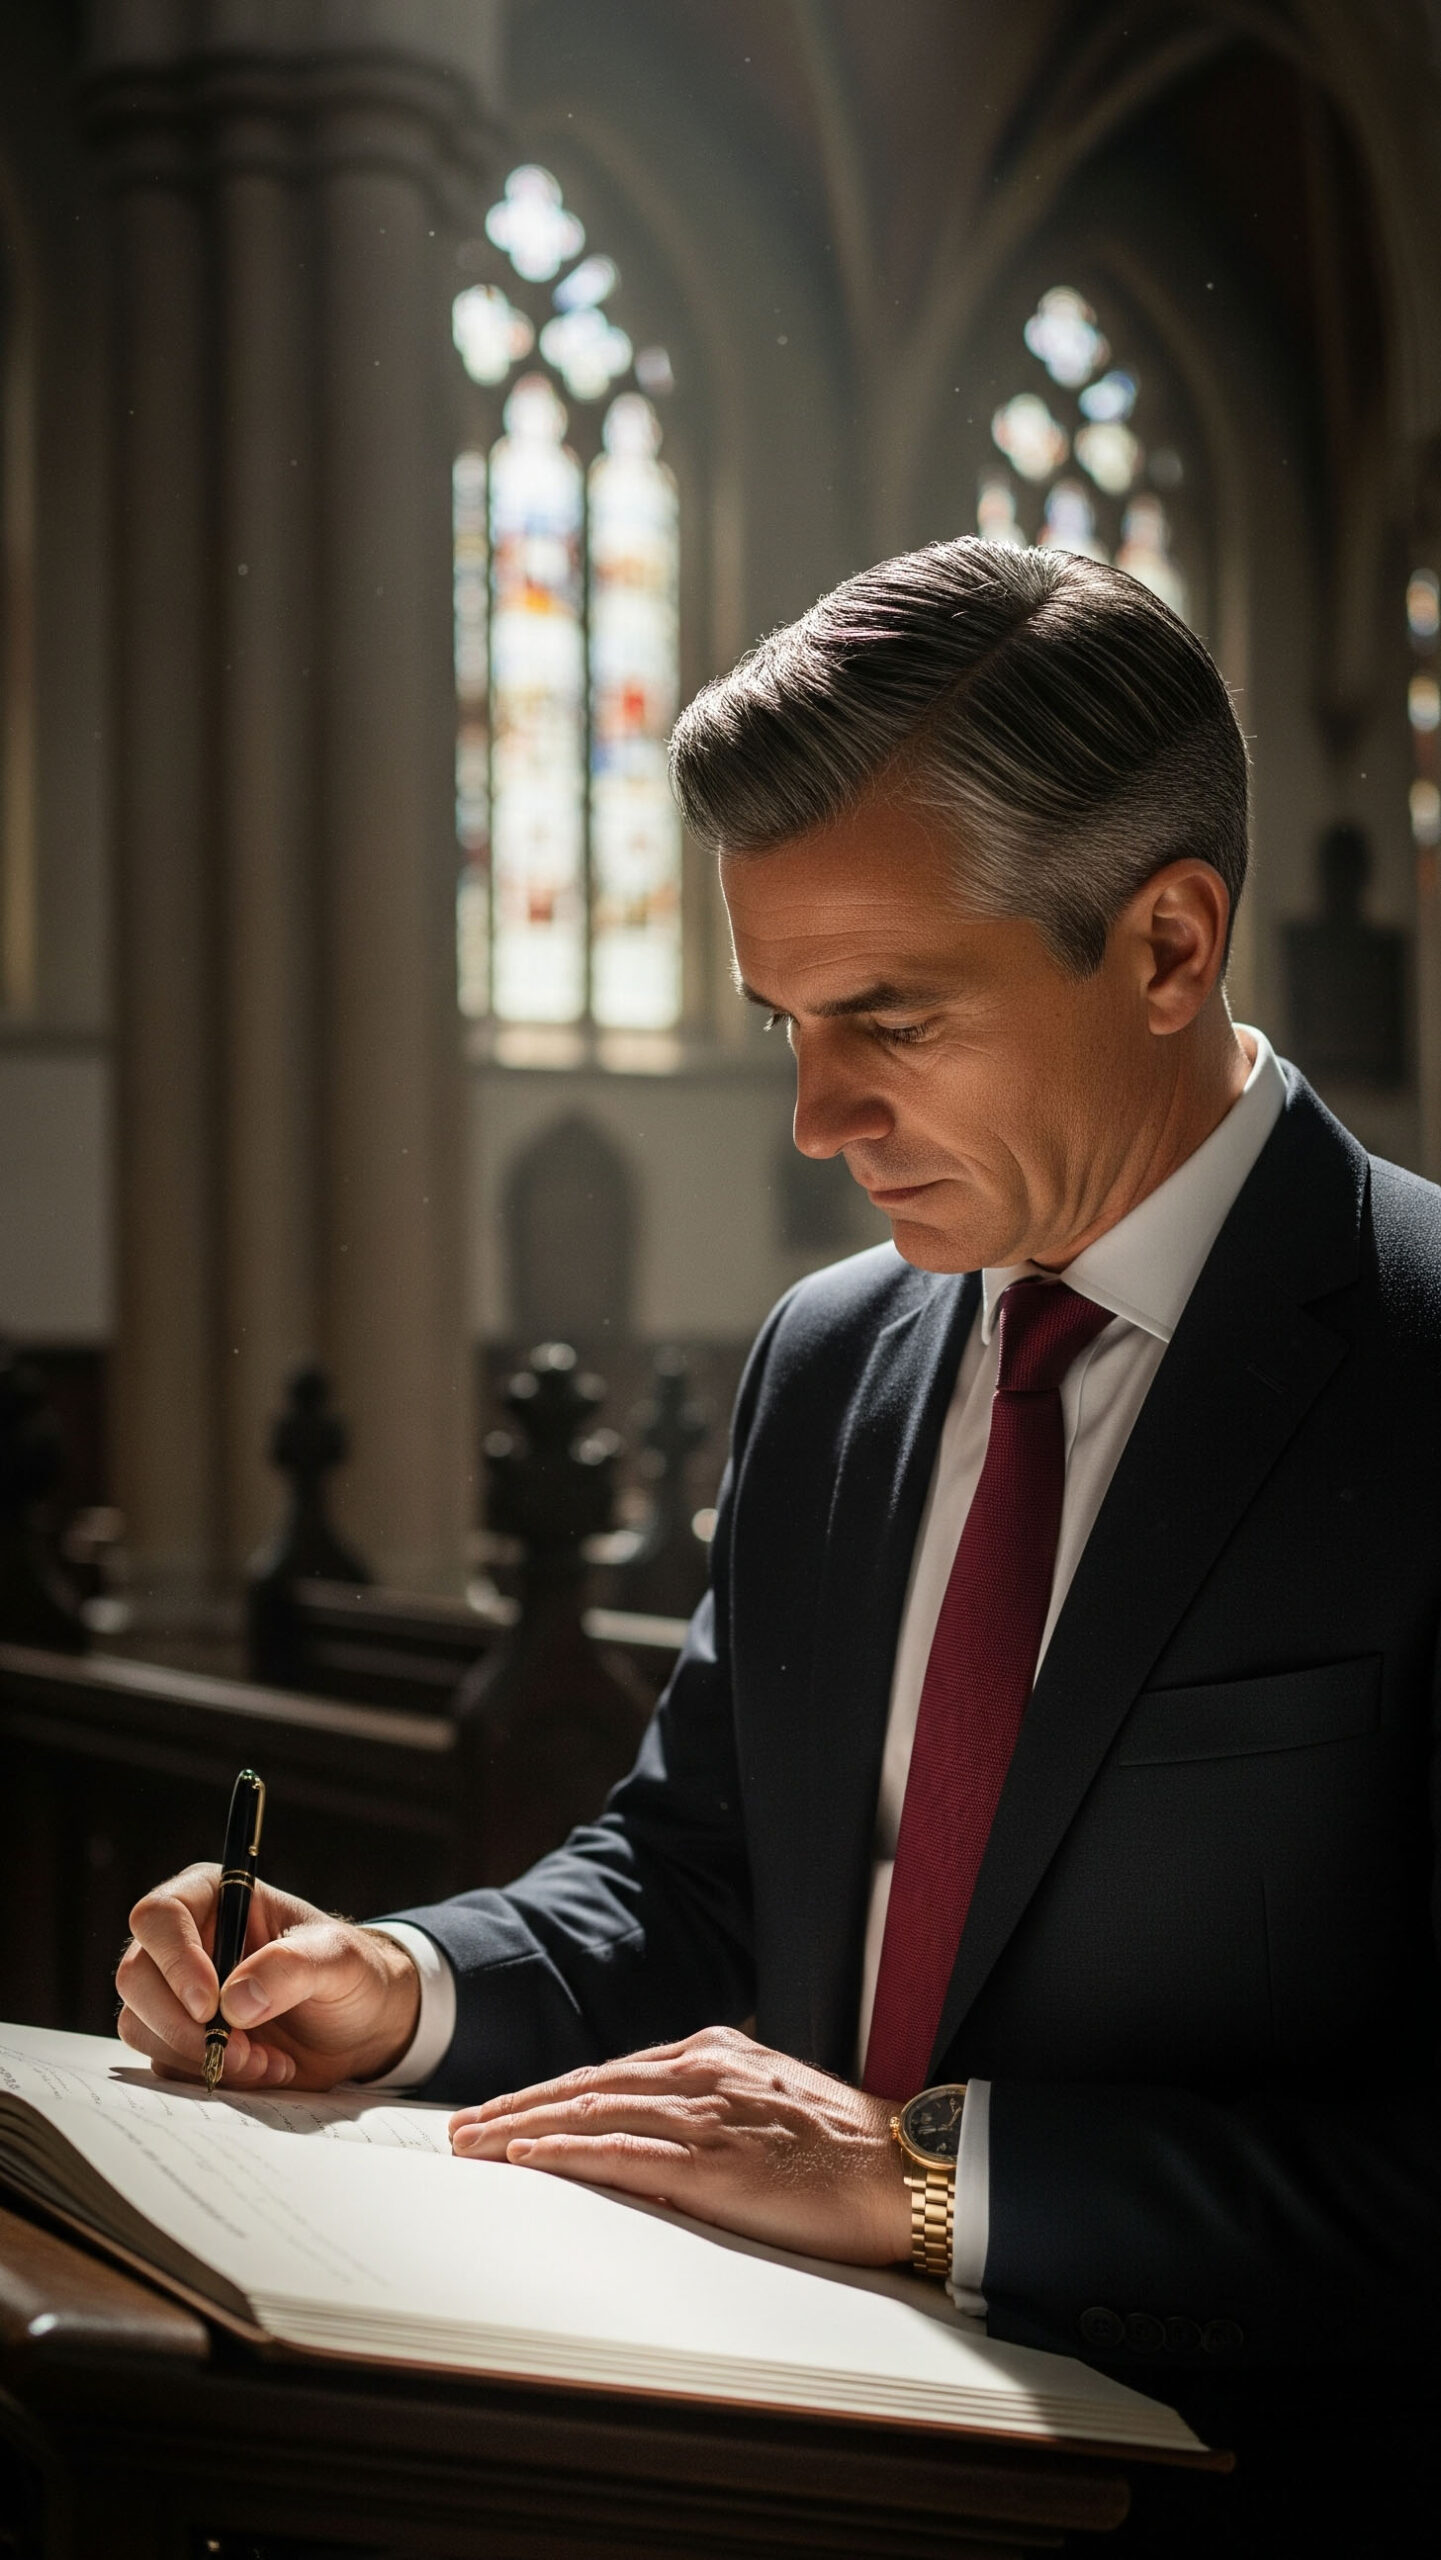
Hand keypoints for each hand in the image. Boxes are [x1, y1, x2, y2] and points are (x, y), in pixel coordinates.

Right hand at [117, 1865, 420, 2090]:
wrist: (360, 2026)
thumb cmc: (350, 1974)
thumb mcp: (337, 1960)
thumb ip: (291, 1969)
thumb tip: (233, 2002)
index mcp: (214, 1897)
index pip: (159, 1916)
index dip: (175, 1961)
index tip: (210, 2005)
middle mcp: (185, 1941)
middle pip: (136, 1976)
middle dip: (185, 2025)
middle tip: (241, 2048)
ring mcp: (175, 1992)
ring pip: (141, 2024)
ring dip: (199, 2054)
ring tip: (262, 2060)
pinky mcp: (180, 2037)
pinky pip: (162, 2061)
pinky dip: (206, 2075)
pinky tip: (260, 2069)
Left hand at [448, 2026, 912, 2265]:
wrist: (903, 2170)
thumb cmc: (843, 2148)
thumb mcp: (767, 2105)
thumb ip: (711, 2106)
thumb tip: (655, 2133)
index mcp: (714, 2053)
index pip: (608, 2071)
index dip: (547, 2091)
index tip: (502, 2110)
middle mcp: (702, 2071)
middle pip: (585, 2085)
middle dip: (517, 2106)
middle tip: (462, 2128)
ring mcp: (706, 2113)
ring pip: (590, 2111)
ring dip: (522, 2128)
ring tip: (473, 2145)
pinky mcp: (713, 2162)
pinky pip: (622, 2152)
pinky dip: (567, 2151)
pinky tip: (528, 2157)